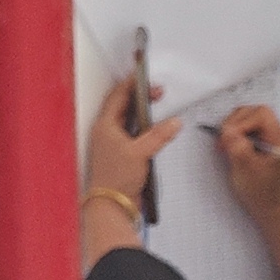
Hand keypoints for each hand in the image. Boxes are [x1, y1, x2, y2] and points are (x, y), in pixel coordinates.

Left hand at [87, 72, 182, 201]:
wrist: (112, 205)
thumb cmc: (117, 178)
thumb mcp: (140, 152)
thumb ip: (159, 135)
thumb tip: (174, 122)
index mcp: (105, 126)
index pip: (118, 96)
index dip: (131, 84)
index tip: (145, 75)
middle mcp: (107, 132)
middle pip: (123, 106)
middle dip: (140, 97)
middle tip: (158, 92)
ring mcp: (113, 144)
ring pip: (128, 120)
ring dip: (143, 112)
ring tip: (158, 107)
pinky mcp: (121, 155)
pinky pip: (133, 134)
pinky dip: (144, 128)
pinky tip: (156, 130)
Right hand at [216, 103, 279, 211]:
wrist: (267, 204)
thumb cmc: (261, 190)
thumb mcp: (247, 171)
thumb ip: (239, 149)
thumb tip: (228, 131)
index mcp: (278, 138)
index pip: (261, 115)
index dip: (242, 122)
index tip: (229, 137)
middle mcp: (274, 133)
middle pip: (252, 112)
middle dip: (234, 123)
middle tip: (223, 141)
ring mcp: (266, 136)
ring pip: (245, 118)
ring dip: (231, 128)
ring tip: (224, 145)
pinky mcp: (257, 140)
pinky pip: (243, 127)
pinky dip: (232, 133)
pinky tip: (227, 147)